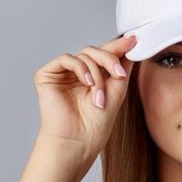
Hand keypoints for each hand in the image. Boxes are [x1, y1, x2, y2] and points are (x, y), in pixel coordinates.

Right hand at [33, 35, 136, 164]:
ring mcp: (62, 74)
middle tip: (119, 74)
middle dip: (110, 60)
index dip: (118, 46)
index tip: (133, 40)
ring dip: (97, 74)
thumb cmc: (97, 121)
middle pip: (95, 50)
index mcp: (92, 76)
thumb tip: (130, 42)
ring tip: (99, 96)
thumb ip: (122, 65)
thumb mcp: (117, 88)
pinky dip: (81, 68)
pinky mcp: (47, 75)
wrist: (80, 140)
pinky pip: (67, 59)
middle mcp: (77, 73)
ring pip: (84, 55)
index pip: (104, 54)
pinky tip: (87, 83)